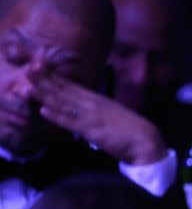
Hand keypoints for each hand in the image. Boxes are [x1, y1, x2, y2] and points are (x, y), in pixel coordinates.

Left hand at [31, 73, 166, 164]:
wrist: (146, 140)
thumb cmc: (130, 129)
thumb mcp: (111, 114)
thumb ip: (97, 111)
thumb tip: (83, 112)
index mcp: (97, 99)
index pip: (72, 86)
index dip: (55, 77)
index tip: (40, 68)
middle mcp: (92, 104)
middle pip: (65, 91)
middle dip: (46, 80)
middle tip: (29, 69)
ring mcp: (91, 116)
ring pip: (65, 104)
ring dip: (46, 95)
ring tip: (30, 85)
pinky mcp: (92, 130)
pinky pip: (72, 123)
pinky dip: (58, 117)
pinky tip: (45, 110)